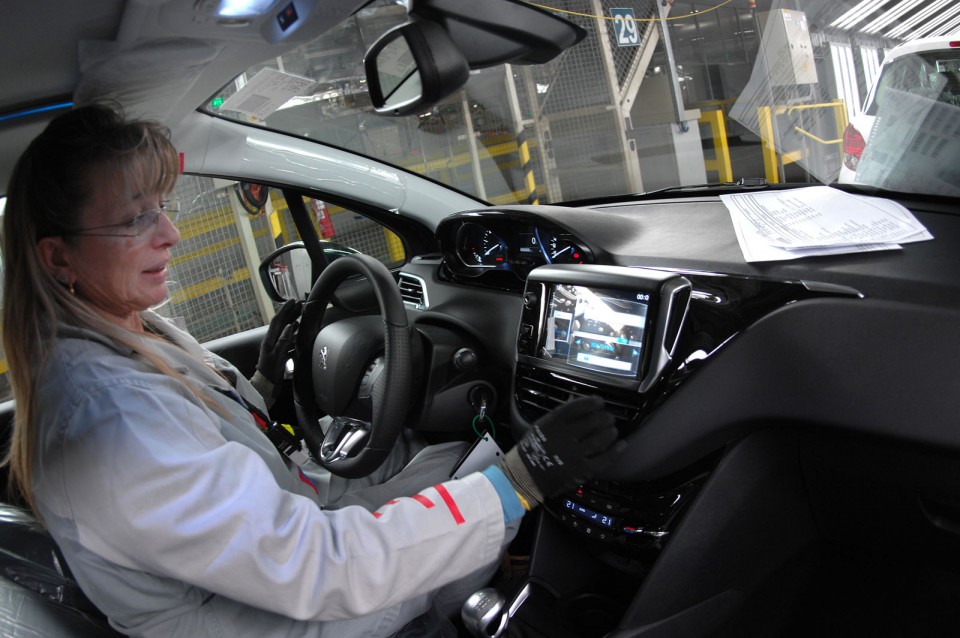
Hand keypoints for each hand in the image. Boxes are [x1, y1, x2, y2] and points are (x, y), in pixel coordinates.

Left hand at [257, 299, 301, 385]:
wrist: (265, 387)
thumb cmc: (269, 373)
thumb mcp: (276, 357)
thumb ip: (283, 341)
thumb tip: (289, 326)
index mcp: (269, 340)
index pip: (277, 321)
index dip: (285, 310)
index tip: (293, 302)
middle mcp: (272, 342)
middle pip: (281, 324)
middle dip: (290, 313)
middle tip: (299, 305)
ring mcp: (275, 348)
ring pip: (285, 331)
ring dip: (293, 322)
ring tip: (301, 316)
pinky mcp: (280, 354)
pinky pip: (288, 341)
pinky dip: (294, 335)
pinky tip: (299, 333)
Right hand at [498, 395, 623, 509]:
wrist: (526, 476)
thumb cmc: (534, 449)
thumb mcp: (541, 426)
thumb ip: (560, 416)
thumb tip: (583, 405)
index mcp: (552, 424)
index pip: (577, 407)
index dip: (592, 402)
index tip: (599, 402)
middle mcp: (563, 437)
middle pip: (592, 421)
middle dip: (604, 417)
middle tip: (608, 417)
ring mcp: (573, 455)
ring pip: (600, 439)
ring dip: (610, 432)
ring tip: (612, 430)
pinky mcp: (581, 470)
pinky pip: (603, 459)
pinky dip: (615, 451)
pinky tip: (621, 444)